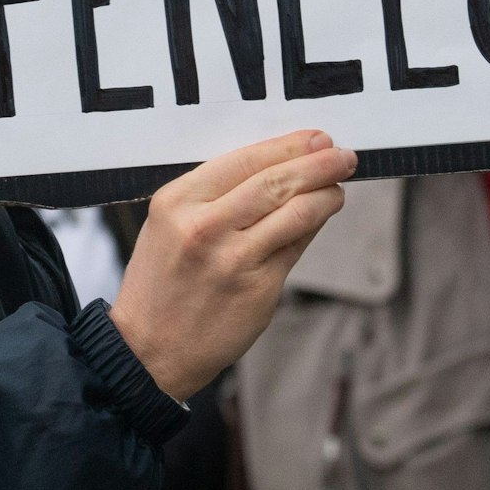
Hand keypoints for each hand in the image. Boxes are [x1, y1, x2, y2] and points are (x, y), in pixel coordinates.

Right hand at [109, 131, 356, 401]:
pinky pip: (295, 247)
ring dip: (325, 194)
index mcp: (177, 201)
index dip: (287, 146)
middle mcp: (204, 226)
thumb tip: (279, 168)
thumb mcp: (169, 226)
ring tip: (339, 185)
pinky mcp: (257, 288)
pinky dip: (314, 225)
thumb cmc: (161, 283)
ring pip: (295, 212)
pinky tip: (322, 215)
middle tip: (341, 155)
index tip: (314, 138)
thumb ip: (214, 197)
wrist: (147, 351)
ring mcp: (233, 259)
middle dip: (316, 164)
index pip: (244, 160)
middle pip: (274, 181)